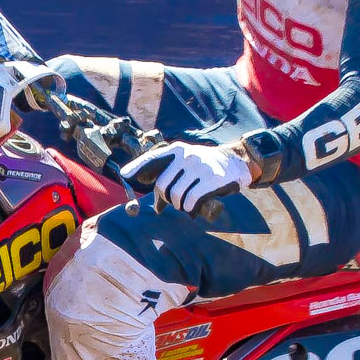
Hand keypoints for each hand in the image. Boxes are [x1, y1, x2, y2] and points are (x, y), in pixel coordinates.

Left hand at [123, 140, 249, 216]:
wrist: (235, 162)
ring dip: (179, 206)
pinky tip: (192, 209)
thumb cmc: (205, 168)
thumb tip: (155, 205)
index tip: (124, 175)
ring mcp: (199, 166)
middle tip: (172, 204)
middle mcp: (185, 155)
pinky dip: (189, 208)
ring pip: (176, 195)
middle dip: (165, 200)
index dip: (137, 167)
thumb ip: (169, 177)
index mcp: (176, 150)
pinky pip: (191, 200)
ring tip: (186, 205)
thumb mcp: (186, 164)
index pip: (153, 158)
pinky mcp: (211, 179)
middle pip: (162, 185)